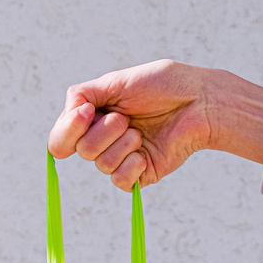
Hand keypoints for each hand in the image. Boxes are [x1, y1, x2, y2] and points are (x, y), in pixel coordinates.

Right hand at [47, 59, 262, 189]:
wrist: (200, 102)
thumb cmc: (163, 85)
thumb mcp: (117, 81)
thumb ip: (84, 94)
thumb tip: (68, 113)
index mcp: (94, 117)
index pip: (62, 138)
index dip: (67, 129)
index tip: (87, 112)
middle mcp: (105, 139)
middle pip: (81, 151)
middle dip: (103, 132)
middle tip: (127, 118)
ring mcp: (122, 158)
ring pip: (101, 165)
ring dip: (123, 145)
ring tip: (142, 131)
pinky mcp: (140, 175)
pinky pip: (120, 181)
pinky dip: (132, 166)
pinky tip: (145, 153)